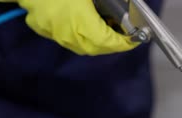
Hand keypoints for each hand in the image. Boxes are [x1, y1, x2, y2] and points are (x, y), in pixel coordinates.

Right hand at [0, 0, 138, 54]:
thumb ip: (113, 1)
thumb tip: (128, 4)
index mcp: (85, 26)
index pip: (113, 43)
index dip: (128, 42)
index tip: (137, 37)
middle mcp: (72, 37)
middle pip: (100, 48)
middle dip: (114, 42)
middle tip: (124, 32)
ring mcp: (56, 35)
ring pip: (84, 45)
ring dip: (98, 39)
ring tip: (107, 27)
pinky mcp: (44, 30)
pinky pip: (69, 37)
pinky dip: (81, 33)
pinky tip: (85, 21)